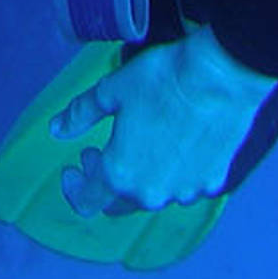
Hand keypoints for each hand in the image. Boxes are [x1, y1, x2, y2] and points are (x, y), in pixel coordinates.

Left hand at [51, 29, 277, 214]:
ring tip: (142, 141)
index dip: (74, 187)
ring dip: (141, 175)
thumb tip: (56, 129)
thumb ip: (79, 115)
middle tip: (101, 150)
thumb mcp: (110, 91)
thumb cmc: (161, 79)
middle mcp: (151, 193)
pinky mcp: (213, 181)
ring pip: (154, 192)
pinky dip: (174, 171)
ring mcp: (185, 191)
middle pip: (119, 202)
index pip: (87, 201)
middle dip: (105, 180)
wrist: (221, 76)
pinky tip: (176, 143)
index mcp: (120, 174)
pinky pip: (185, 184)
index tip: (73, 166)